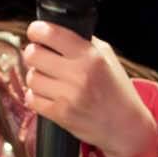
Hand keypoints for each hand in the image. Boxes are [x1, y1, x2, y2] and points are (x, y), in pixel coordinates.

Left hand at [22, 25, 157, 156]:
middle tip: (42, 58)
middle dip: (34, 54)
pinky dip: (37, 96)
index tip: (36, 33)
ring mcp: (68, 96)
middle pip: (32, 54)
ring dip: (37, 77)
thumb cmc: (117, 91)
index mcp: (90, 56)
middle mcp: (79, 74)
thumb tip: (55, 31)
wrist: (126, 126)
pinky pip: (31, 98)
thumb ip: (84, 43)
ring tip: (51, 80)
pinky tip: (50, 95)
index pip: (50, 33)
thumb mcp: (108, 58)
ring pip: (31, 77)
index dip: (37, 30)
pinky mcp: (60, 114)